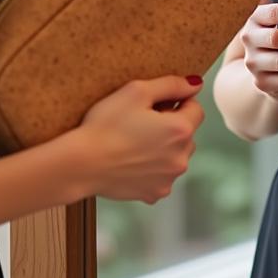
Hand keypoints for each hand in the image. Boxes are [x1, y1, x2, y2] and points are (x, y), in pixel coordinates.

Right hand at [78, 76, 204, 203]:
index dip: (176, 102)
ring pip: (176, 155)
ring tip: (134, 141)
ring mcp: (168, 179)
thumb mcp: (137, 91)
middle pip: (187, 134)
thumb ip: (171, 84)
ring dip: (164, 147)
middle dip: (171, 125)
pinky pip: (162, 174)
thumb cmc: (105, 126)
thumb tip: (195, 84)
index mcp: (180, 130)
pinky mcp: (154, 193)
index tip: (155, 104)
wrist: (81, 164)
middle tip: (141, 121)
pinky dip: (152, 167)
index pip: (196, 108)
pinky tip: (130, 159)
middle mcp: (181, 158)